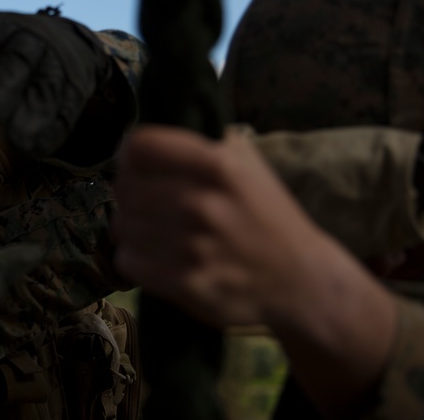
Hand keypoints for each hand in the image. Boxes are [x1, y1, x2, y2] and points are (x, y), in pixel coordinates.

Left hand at [0, 9, 112, 157]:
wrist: (62, 41)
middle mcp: (26, 43)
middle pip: (6, 77)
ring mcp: (53, 68)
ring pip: (37, 98)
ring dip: (20, 121)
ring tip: (11, 130)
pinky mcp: (73, 94)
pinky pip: (59, 120)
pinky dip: (44, 136)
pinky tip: (31, 144)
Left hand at [111, 125, 332, 326]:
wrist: (302, 282)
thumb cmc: (268, 217)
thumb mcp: (247, 165)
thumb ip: (199, 146)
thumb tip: (141, 141)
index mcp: (218, 165)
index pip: (140, 147)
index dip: (129, 155)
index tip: (134, 166)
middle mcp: (201, 202)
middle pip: (125, 187)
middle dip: (129, 195)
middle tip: (145, 204)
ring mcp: (192, 245)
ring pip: (121, 226)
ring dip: (131, 229)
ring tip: (154, 233)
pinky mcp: (184, 283)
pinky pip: (128, 261)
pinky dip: (135, 259)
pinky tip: (156, 257)